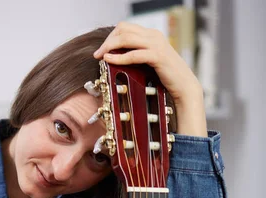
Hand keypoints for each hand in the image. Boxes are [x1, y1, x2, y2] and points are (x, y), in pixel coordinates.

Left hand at [93, 22, 206, 136]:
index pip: (125, 27)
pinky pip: (134, 54)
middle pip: (123, 29)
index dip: (111, 37)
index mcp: (151, 35)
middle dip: (107, 41)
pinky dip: (120, 57)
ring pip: (127, 38)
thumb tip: (117, 58)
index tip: (102, 50)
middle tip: (97, 54)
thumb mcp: (149, 63)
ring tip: (100, 57)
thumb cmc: (166, 78)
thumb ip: (137, 56)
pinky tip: (110, 60)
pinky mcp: (158, 56)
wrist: (184, 86)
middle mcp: (154, 36)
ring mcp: (156, 45)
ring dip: (110, 47)